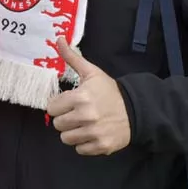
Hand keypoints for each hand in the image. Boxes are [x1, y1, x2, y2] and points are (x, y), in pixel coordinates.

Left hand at [46, 38, 130, 155]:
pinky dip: (84, 143)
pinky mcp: (101, 146)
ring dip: (72, 132)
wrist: (136, 110)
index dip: (59, 105)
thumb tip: (59, 39)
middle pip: (57, 125)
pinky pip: (79, 149)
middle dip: (65, 119)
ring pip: (66, 139)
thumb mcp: (92, 73)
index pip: (51, 108)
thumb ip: (72, 58)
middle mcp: (85, 116)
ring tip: (84, 124)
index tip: (68, 103)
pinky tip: (92, 133)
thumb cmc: (110, 91)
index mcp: (80, 97)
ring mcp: (93, 133)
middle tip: (77, 114)